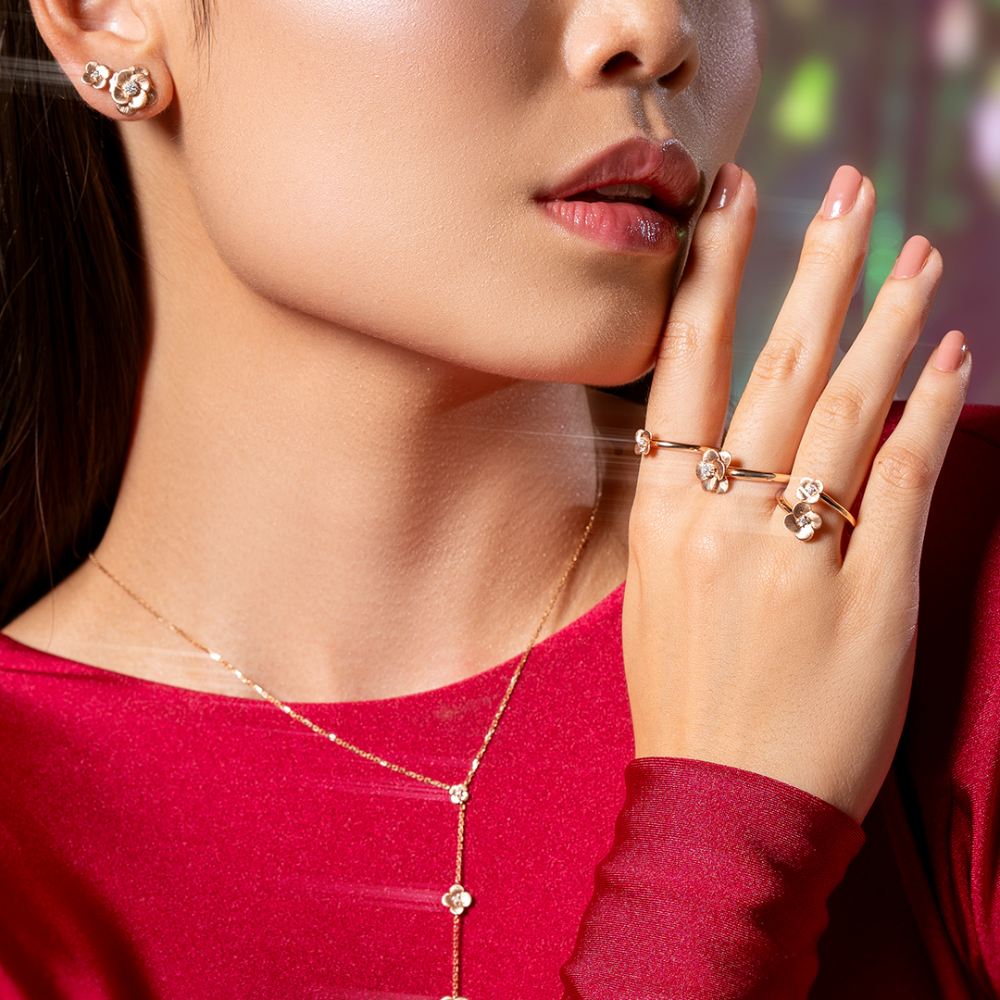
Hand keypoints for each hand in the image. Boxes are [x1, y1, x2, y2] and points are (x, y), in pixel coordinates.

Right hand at [622, 164, 970, 822]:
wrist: (721, 802)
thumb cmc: (684, 694)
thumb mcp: (652, 591)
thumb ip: (680, 507)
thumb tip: (715, 438)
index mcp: (658, 513)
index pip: (686, 366)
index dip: (714, 275)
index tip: (736, 200)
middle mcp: (719, 516)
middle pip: (773, 365)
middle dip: (814, 268)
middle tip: (848, 191)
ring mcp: (793, 550)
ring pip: (845, 406)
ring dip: (886, 320)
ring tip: (918, 253)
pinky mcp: (866, 591)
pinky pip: (900, 477)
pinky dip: (926, 408)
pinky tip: (947, 354)